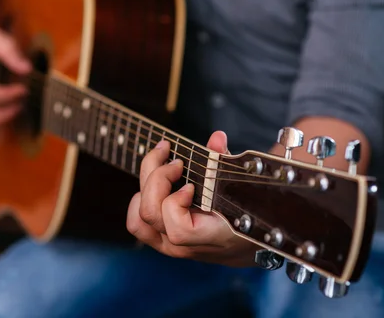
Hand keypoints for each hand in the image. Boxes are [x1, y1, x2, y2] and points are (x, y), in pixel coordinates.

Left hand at [127, 131, 259, 266]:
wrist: (244, 246)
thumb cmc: (245, 215)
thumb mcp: (242, 189)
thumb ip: (226, 162)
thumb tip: (216, 138)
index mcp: (211, 236)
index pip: (179, 229)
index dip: (176, 202)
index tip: (190, 185)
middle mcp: (185, 246)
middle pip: (151, 213)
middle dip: (158, 177)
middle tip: (176, 161)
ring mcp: (170, 246)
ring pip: (139, 220)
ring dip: (145, 186)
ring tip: (161, 166)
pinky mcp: (160, 241)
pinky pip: (137, 224)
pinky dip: (139, 201)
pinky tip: (152, 184)